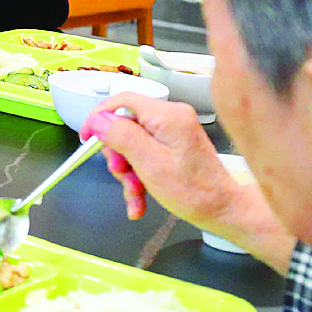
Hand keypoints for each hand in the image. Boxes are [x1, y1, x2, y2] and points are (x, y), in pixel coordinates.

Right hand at [85, 99, 293, 270]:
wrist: (224, 211)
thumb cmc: (194, 192)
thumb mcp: (150, 164)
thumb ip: (122, 136)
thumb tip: (99, 120)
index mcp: (168, 115)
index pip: (122, 100)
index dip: (99, 117)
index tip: (86, 138)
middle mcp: (172, 117)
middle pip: (125, 125)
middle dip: (118, 155)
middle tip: (122, 176)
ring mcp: (174, 132)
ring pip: (133, 143)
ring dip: (128, 171)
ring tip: (135, 195)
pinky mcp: (175, 145)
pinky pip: (146, 153)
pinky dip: (139, 175)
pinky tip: (139, 199)